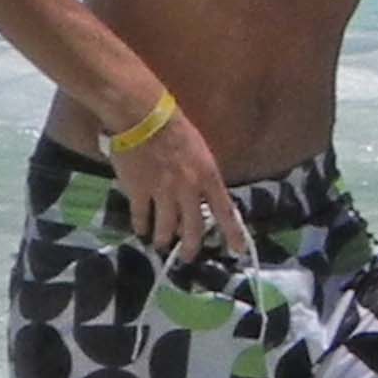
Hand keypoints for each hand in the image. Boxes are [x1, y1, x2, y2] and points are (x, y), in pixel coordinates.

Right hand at [114, 111, 250, 264]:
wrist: (144, 119)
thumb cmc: (176, 129)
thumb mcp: (201, 152)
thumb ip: (202, 176)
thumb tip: (201, 196)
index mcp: (208, 177)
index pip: (225, 210)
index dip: (232, 232)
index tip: (238, 250)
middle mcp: (189, 190)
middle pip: (194, 227)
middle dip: (192, 246)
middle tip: (188, 258)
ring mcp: (163, 193)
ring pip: (167, 227)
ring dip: (164, 239)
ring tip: (162, 246)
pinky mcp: (139, 192)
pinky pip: (141, 216)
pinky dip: (141, 226)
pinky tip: (141, 231)